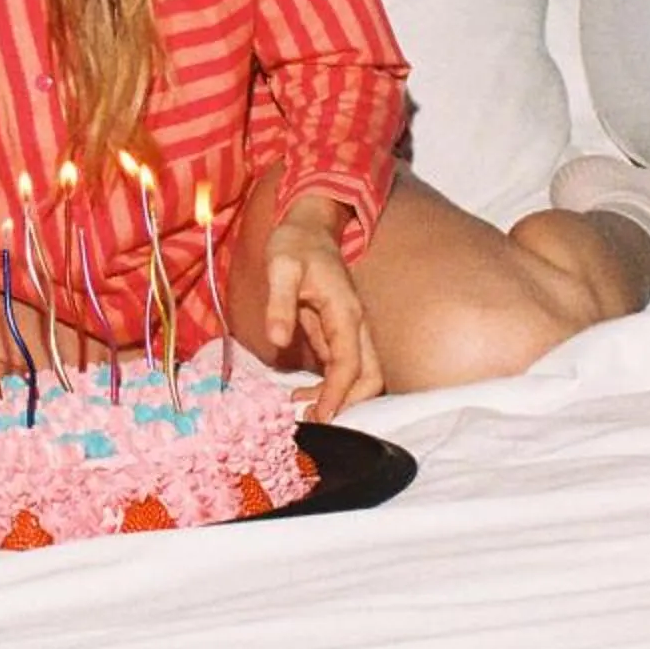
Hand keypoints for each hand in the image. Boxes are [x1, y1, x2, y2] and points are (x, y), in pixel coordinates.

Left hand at [259, 203, 385, 422]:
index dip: (338, 394)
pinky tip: (303, 396)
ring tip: (304, 413)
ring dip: (339, 399)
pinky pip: (343, 370)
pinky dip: (330, 388)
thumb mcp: (281, 267)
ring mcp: (348, 331)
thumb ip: (279, 303)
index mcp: (345, 312)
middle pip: (371, 377)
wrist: (308, 227)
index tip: (321, 418)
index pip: (350, 364)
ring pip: (360, 377)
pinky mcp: (337, 334)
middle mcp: (355, 325)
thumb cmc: (295, 244)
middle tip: (314, 420)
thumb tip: (279, 340)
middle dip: (349, 404)